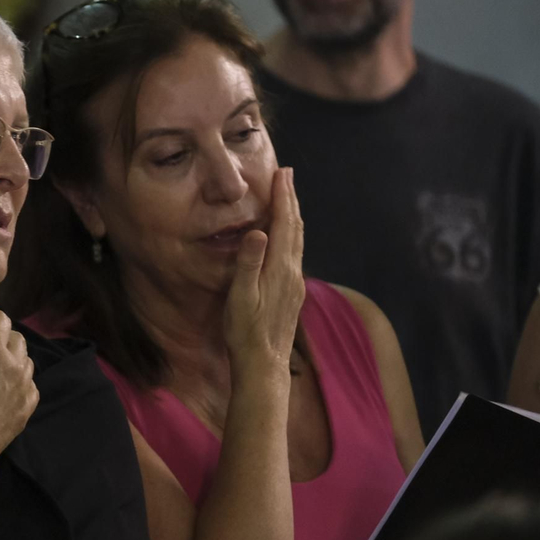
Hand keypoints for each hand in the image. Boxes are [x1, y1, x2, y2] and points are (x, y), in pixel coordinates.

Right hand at [224, 167, 305, 376]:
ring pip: (298, 240)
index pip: (283, 224)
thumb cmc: (245, 332)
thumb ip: (248, 263)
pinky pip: (295, 253)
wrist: (264, 365)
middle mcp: (293, 272)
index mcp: (279, 269)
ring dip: (293, 215)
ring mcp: (295, 283)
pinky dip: (292, 234)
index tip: (281, 173)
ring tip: (288, 197)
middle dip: (290, 199)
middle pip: (295, 227)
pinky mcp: (294, 293)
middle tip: (286, 175)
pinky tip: (286, 236)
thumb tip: (258, 232)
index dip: (282, 197)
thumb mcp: (241, 298)